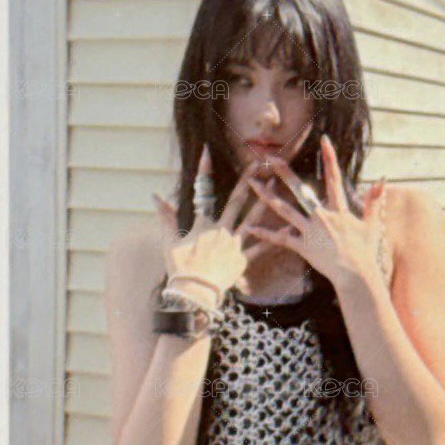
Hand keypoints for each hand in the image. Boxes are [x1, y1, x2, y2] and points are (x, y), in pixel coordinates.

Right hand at [152, 145, 273, 303]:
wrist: (193, 293)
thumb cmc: (179, 269)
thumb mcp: (168, 241)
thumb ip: (165, 217)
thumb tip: (154, 195)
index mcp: (204, 224)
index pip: (202, 191)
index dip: (204, 171)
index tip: (208, 151)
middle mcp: (222, 230)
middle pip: (236, 201)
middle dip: (247, 181)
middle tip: (259, 163)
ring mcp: (234, 244)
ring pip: (253, 219)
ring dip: (265, 202)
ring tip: (276, 186)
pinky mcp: (243, 259)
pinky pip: (262, 248)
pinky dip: (275, 238)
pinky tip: (289, 228)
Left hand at [244, 133, 386, 288]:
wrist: (355, 275)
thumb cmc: (365, 252)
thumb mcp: (372, 225)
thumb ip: (374, 201)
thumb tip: (381, 180)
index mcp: (338, 210)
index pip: (334, 178)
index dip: (330, 158)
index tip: (324, 140)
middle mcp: (321, 216)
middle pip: (299, 190)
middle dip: (284, 172)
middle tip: (271, 158)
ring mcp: (310, 231)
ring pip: (284, 210)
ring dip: (266, 196)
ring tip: (253, 184)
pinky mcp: (302, 247)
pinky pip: (280, 239)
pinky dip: (265, 233)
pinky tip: (249, 227)